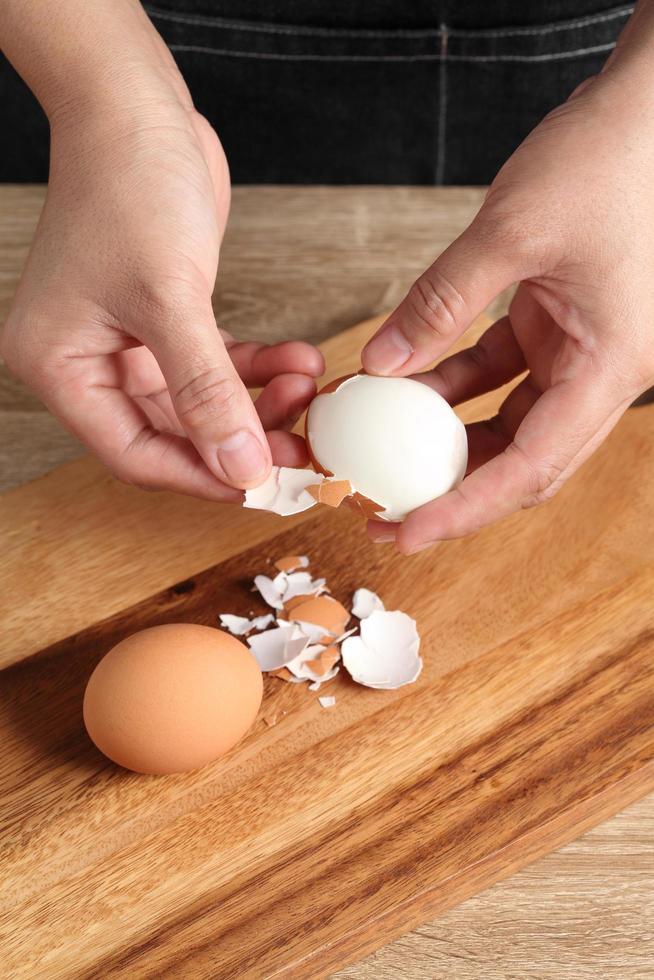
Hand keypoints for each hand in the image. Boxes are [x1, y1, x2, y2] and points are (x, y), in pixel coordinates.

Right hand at [1, 9, 322, 499]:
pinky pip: (215, 366)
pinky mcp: (165, 321)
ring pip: (200, 404)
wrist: (135, 109)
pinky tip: (297, 359)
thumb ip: (206, 390)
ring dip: (257, 402)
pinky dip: (256, 368)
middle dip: (240, 439)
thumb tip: (240, 467)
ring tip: (306, 388)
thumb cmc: (127, 186)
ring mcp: (127, 343)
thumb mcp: (168, 296)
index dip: (199, 476)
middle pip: (172, 435)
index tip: (261, 485)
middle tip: (300, 445)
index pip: (133, 453)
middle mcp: (88, 362)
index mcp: (60, 367)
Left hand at [362, 68, 653, 552]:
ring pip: (510, 424)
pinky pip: (500, 374)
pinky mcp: (558, 326)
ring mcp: (581, 352)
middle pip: (523, 463)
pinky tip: (403, 384)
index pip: (531, 470)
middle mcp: (602, 374)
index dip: (464, 511)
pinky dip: (453, 384)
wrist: (645, 109)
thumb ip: (441, 304)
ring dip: (447, 439)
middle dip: (453, 494)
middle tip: (384, 512)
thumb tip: (378, 368)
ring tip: (382, 453)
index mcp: (611, 369)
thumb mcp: (512, 232)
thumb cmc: (608, 159)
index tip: (405, 534)